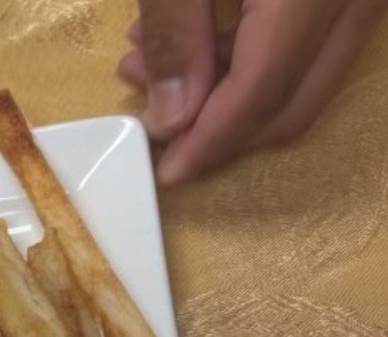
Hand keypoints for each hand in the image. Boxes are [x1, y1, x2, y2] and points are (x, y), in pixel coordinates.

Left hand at [117, 0, 387, 184]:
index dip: (209, 141)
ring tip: (151, 67)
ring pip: (306, 78)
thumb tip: (170, 119)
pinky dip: (256, 57)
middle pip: (292, 101)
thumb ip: (175, 33)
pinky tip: (195, 39)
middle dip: (216, 128)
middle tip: (150, 118)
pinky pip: (316, 44)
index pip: (263, 93)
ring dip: (228, 91)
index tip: (167, 172)